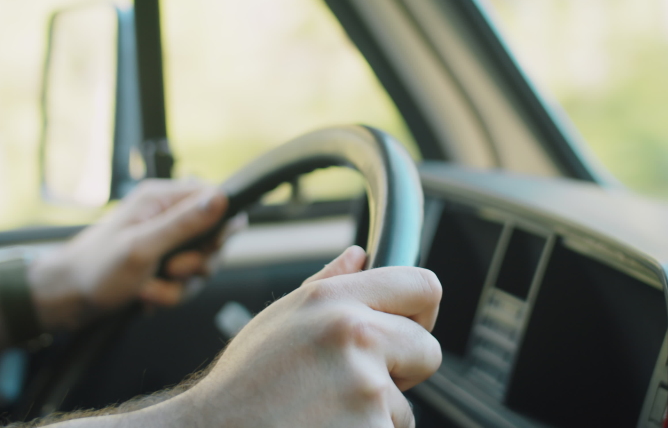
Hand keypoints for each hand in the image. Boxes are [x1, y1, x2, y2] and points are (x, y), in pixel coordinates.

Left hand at [29, 179, 231, 331]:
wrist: (64, 300)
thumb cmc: (94, 270)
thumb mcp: (143, 247)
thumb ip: (185, 223)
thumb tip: (222, 199)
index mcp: (162, 199)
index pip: (215, 200)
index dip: (220, 227)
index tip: (208, 248)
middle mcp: (167, 216)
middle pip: (214, 238)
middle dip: (197, 265)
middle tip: (171, 273)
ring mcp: (165, 242)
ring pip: (200, 265)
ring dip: (179, 286)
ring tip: (149, 292)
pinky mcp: (162, 264)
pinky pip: (185, 282)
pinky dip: (169, 294)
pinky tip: (145, 297)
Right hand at [167, 246, 442, 427]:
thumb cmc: (240, 389)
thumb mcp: (277, 322)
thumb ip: (327, 284)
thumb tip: (360, 255)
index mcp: (333, 300)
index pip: (423, 286)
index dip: (420, 312)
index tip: (409, 327)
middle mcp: (354, 335)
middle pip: (427, 350)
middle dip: (401, 372)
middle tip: (352, 387)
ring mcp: (365, 389)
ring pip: (404, 406)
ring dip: (375, 417)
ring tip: (324, 417)